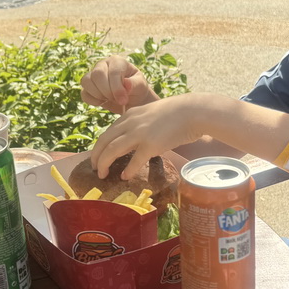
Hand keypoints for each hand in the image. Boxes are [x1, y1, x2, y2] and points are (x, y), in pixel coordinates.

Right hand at [81, 56, 157, 113]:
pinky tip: (103, 102)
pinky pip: (84, 93)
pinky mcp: (88, 87)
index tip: (123, 100)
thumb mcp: (141, 86)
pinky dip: (93, 101)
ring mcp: (93, 75)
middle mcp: (103, 65)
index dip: (117, 88)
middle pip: (97, 74)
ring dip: (98, 95)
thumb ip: (135, 84)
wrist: (131, 99)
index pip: (113, 72)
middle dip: (107, 91)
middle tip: (118, 101)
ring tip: (110, 99)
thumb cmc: (137, 89)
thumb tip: (126, 83)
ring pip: (86, 81)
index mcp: (117, 61)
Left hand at [90, 93, 216, 179]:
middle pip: (104, 141)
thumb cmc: (177, 113)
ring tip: (103, 175)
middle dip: (96, 156)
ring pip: (112, 150)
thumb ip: (139, 124)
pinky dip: (127, 170)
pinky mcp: (151, 144)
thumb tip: (135, 141)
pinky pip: (134, 161)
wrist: (193, 112)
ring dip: (104, 164)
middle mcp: (130, 123)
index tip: (97, 156)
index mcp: (129, 115)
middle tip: (95, 169)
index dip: (99, 146)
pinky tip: (125, 177)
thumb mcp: (150, 114)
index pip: (107, 132)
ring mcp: (139, 133)